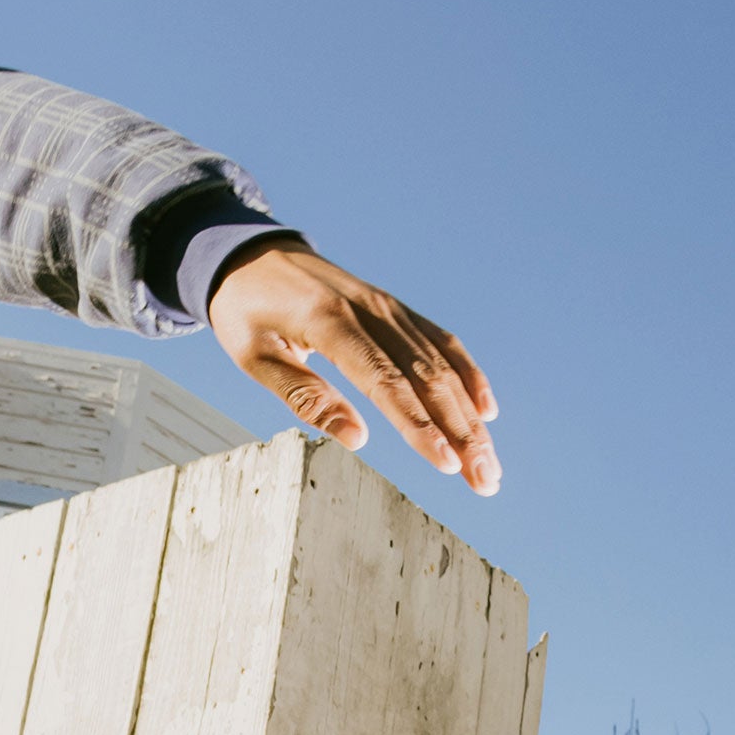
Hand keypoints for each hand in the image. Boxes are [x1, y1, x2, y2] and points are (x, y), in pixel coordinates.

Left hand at [207, 238, 500, 492]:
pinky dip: (467, 374)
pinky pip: (440, 341)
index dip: (419, 426)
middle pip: (427, 377)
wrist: (250, 254)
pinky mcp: (394, 308)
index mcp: (330, 322)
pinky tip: (485, 411)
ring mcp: (387, 306)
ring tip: (489, 464)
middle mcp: (370, 310)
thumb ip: (304, 396)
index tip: (446, 464)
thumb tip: (356, 438)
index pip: (385, 382)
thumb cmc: (246, 311)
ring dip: (470, 415)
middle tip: (486, 480)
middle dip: (462, 432)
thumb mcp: (254, 356)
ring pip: (442, 364)